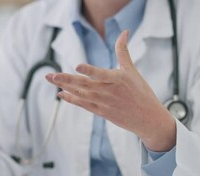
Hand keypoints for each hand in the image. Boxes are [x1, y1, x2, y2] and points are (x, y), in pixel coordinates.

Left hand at [46, 30, 175, 151]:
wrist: (148, 119)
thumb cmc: (141, 92)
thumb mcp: (132, 71)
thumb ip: (123, 51)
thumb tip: (124, 32)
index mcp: (118, 79)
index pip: (101, 74)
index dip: (89, 70)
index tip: (77, 66)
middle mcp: (109, 92)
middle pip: (85, 85)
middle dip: (67, 80)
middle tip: (51, 75)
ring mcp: (104, 103)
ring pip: (81, 95)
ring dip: (65, 88)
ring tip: (51, 79)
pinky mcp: (101, 113)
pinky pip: (83, 105)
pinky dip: (71, 99)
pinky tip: (60, 93)